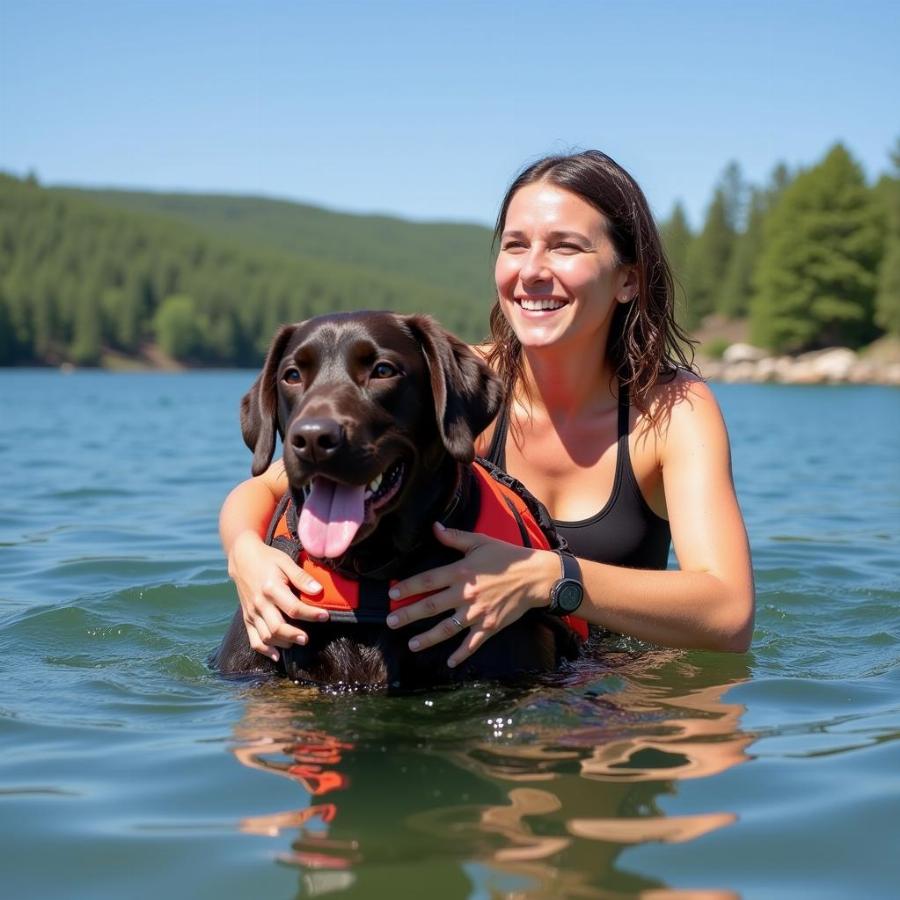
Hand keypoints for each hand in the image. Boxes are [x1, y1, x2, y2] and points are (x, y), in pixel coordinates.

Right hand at [228, 531, 326, 660]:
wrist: (242, 558)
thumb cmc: (268, 559)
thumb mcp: (286, 562)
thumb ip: (301, 577)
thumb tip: (318, 590)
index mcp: (271, 588)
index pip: (293, 608)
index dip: (311, 614)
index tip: (325, 616)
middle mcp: (259, 603)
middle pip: (277, 627)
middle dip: (295, 635)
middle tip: (307, 638)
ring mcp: (251, 612)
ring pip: (267, 636)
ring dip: (284, 642)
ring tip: (298, 641)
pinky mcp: (247, 618)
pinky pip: (254, 639)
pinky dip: (265, 650)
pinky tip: (277, 655)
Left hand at [385, 522, 557, 667]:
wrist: (535, 577)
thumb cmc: (506, 557)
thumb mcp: (480, 542)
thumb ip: (455, 537)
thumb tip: (434, 527)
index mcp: (461, 572)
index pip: (427, 580)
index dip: (408, 587)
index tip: (392, 594)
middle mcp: (465, 594)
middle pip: (431, 606)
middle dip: (409, 615)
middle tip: (391, 622)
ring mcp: (477, 613)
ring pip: (447, 629)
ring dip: (427, 638)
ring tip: (411, 645)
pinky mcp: (489, 626)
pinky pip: (472, 644)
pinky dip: (461, 654)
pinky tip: (449, 662)